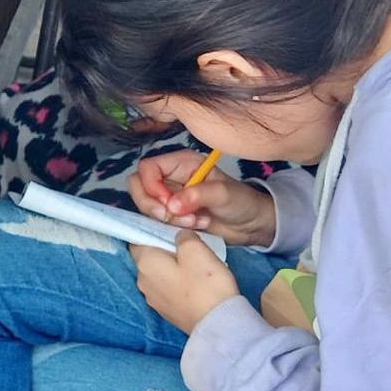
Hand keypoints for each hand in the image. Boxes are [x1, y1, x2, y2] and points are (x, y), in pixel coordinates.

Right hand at [128, 152, 277, 248]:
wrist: (252, 225)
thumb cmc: (241, 201)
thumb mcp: (223, 194)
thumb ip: (197, 195)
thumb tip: (172, 205)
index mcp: (180, 163)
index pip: (147, 168)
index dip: (151, 185)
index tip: (168, 203)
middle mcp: (170, 177)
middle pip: (139, 186)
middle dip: (153, 204)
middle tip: (175, 216)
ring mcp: (169, 197)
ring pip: (145, 205)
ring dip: (166, 218)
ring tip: (194, 221)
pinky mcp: (171, 215)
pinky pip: (156, 221)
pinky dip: (171, 227)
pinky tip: (195, 226)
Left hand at [131, 234, 240, 334]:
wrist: (218, 324)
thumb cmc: (205, 285)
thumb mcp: (196, 250)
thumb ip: (182, 236)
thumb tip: (179, 236)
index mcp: (144, 263)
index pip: (138, 238)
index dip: (153, 230)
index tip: (172, 229)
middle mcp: (142, 281)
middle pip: (149, 256)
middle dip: (165, 248)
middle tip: (189, 246)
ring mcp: (153, 298)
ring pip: (159, 273)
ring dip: (173, 266)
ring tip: (196, 265)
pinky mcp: (166, 311)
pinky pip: (168, 288)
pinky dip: (177, 281)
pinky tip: (196, 282)